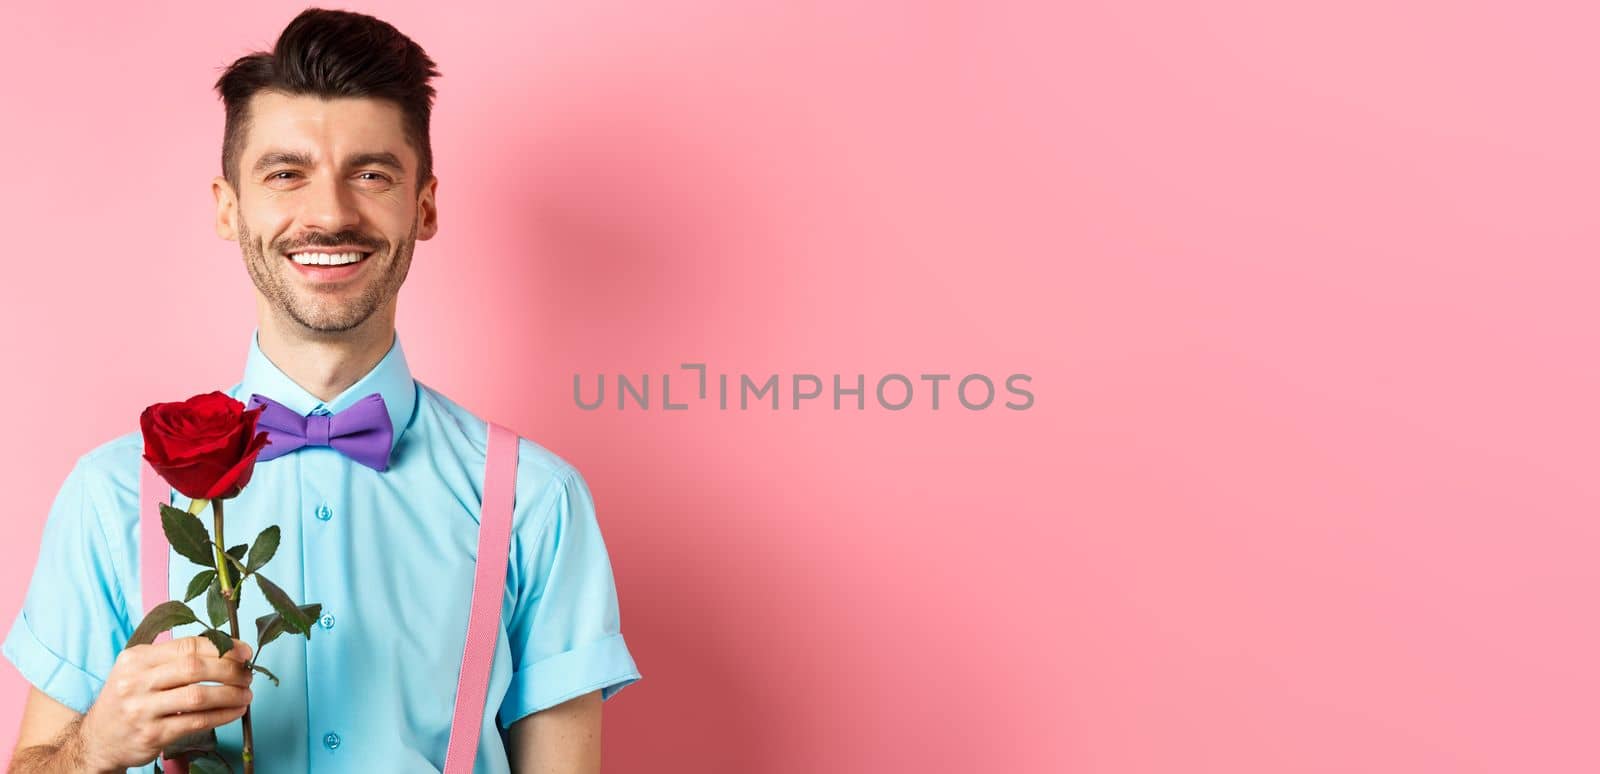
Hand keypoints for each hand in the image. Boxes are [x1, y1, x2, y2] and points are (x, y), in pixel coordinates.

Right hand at [77, 634, 254, 770]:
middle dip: (230, 669)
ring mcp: (142, 709)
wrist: (97, 740)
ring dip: (230, 694)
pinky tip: (235, 711)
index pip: (187, 646)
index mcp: (136, 659)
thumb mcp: (138, 671)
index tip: (245, 652)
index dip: (222, 647)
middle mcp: (136, 682)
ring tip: (247, 694)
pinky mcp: (152, 735)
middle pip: (194, 668)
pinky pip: (196, 721)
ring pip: (198, 696)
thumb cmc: (128, 700)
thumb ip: (172, 658)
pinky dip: (222, 715)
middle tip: (248, 675)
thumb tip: (225, 648)